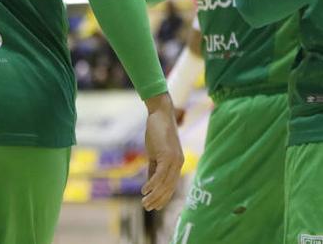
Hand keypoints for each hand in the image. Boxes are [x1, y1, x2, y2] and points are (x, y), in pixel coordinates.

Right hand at [140, 93, 184, 210]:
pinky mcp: (167, 155)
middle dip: (159, 200)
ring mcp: (174, 159)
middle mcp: (178, 163)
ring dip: (154, 195)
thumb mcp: (156, 153)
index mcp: (177, 163)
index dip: (164, 197)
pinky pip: (160, 174)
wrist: (161, 114)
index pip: (172, 185)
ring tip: (145, 203)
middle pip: (169, 187)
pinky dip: (152, 184)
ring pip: (165, 183)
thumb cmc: (158, 132)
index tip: (156, 207)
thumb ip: (154, 167)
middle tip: (148, 208)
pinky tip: (144, 191)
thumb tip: (150, 183)